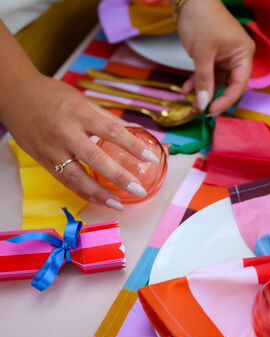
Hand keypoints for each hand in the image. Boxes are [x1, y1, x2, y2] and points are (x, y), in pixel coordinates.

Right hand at [0, 73, 158, 210]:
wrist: (15, 95)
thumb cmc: (53, 95)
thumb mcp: (83, 102)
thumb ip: (108, 119)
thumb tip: (134, 131)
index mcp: (80, 113)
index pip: (112, 131)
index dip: (133, 146)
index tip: (151, 158)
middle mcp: (66, 132)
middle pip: (96, 159)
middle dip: (119, 177)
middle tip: (138, 190)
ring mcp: (52, 149)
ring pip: (76, 177)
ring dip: (99, 194)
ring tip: (118, 205)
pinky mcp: (42, 160)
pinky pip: (64, 180)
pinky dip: (82, 192)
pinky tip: (97, 199)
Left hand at [176, 0, 254, 114]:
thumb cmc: (201, 20)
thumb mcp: (202, 54)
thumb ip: (203, 80)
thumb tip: (203, 104)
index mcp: (243, 55)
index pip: (239, 85)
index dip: (226, 101)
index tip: (210, 111)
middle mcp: (237, 58)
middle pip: (228, 86)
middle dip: (213, 98)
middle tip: (201, 110)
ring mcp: (224, 58)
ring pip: (216, 83)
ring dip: (203, 92)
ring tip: (190, 103)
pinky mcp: (212, 58)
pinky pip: (206, 75)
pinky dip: (196, 82)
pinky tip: (185, 90)